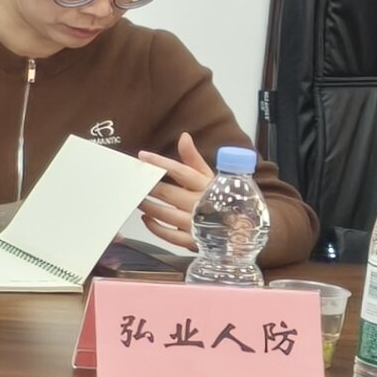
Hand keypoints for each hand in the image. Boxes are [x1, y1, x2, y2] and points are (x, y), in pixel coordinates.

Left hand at [134, 133, 212, 249]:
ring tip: (137, 198)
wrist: (243, 229)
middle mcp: (200, 204)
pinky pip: (168, 235)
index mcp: (206, 185)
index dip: (160, 163)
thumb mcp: (210, 177)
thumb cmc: (223, 198)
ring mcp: (196, 224)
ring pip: (163, 213)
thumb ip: (194, 158)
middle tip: (133, 181)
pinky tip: (146, 218)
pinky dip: (153, 226)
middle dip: (148, 186)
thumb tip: (183, 137)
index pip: (180, 171)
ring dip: (146, 205)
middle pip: (166, 193)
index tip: (142, 156)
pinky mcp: (192, 240)